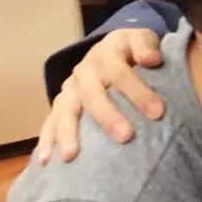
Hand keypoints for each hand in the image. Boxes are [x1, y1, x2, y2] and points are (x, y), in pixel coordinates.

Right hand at [37, 29, 164, 163]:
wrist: (111, 50)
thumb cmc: (132, 51)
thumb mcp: (141, 40)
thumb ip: (146, 46)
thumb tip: (151, 59)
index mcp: (105, 54)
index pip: (119, 72)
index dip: (137, 91)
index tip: (157, 112)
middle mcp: (84, 72)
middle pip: (92, 94)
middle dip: (107, 116)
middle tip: (125, 136)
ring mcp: (70, 90)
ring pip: (65, 110)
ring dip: (67, 133)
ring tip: (71, 156)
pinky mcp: (61, 105)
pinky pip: (49, 123)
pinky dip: (46, 141)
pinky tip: (44, 161)